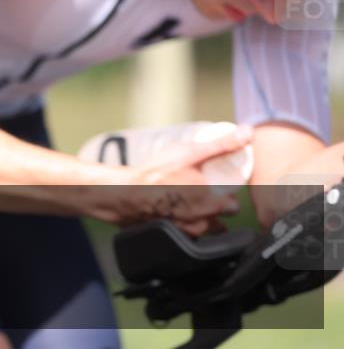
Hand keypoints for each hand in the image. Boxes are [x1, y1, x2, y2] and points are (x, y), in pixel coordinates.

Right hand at [100, 124, 252, 235]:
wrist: (121, 194)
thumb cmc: (153, 174)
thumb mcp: (188, 153)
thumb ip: (220, 145)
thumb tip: (248, 132)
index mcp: (212, 203)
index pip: (233, 205)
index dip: (227, 193)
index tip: (216, 184)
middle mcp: (202, 222)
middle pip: (220, 217)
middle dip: (215, 206)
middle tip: (200, 189)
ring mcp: (187, 233)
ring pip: (204, 227)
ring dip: (201, 216)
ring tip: (185, 199)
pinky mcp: (172, 237)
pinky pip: (187, 232)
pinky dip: (184, 222)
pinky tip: (173, 209)